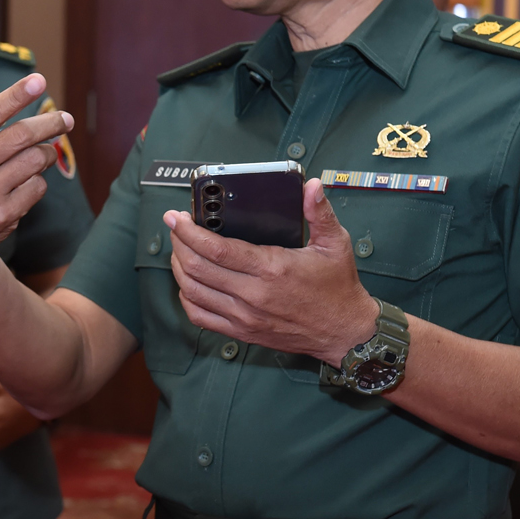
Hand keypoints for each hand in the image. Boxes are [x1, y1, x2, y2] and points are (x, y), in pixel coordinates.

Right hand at [0, 61, 73, 272]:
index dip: (15, 96)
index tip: (39, 81)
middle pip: (21, 136)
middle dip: (49, 123)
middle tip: (65, 118)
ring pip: (34, 160)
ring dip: (46, 153)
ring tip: (44, 151)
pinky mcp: (3, 214)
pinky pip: (37, 187)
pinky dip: (39, 181)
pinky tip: (28, 181)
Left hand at [164, 178, 377, 366]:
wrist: (344, 332)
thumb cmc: (338, 288)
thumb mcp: (335, 244)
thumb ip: (320, 212)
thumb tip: (311, 186)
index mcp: (272, 269)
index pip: (217, 249)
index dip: (189, 232)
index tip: (176, 217)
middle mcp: (253, 295)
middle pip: (197, 268)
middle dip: (178, 244)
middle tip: (175, 228)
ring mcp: (244, 317)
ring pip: (193, 292)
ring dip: (179, 268)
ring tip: (179, 249)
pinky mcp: (242, 332)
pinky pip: (200, 316)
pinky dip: (187, 297)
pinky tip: (189, 282)